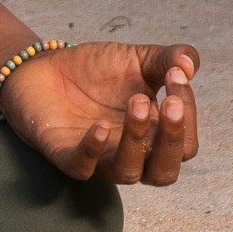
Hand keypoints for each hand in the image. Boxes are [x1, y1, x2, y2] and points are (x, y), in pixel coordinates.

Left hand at [0, 40, 201, 184]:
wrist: (43, 68)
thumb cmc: (96, 72)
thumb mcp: (137, 59)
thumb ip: (168, 59)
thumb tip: (189, 65)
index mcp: (154, 138)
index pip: (186, 144)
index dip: (188, 114)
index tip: (177, 76)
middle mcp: (131, 155)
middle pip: (164, 172)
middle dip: (172, 139)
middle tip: (169, 102)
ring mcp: (98, 158)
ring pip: (127, 173)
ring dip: (136, 140)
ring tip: (135, 102)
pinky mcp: (64, 155)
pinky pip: (82, 167)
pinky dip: (92, 151)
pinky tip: (99, 126)